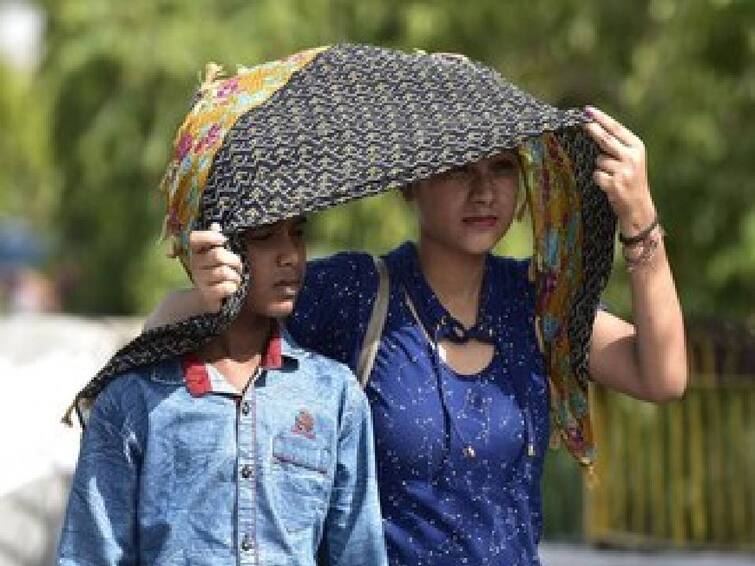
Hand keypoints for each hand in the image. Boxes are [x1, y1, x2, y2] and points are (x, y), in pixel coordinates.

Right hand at [189, 223, 242, 311]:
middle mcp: (195, 264)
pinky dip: (233, 287)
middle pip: (218, 255)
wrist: (204, 298)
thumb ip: (214, 240)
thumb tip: (215, 225)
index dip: (209, 237)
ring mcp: (200, 280)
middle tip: (238, 266)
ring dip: (236, 276)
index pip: (194, 239)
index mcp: (196, 251)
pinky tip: (231, 288)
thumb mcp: (214, 255)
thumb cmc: (214, 271)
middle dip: (234, 260)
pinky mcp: (207, 295)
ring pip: (224, 272)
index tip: (223, 240)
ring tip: (235, 279)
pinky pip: (226, 287)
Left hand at [583, 106, 656, 234]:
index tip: (588, 110)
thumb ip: (618, 146)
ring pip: (599, 160)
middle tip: (581, 122)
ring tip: (612, 177)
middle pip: (605, 139)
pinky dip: (599, 180)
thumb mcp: (631, 160)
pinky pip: (597, 175)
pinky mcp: (615, 183)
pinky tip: (609, 186)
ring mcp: (624, 170)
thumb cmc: (631, 181)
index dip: (601, 118)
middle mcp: (632, 156)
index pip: (616, 128)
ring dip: (600, 168)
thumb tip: (594, 129)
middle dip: (592, 130)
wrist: (638, 207)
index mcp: (637, 147)